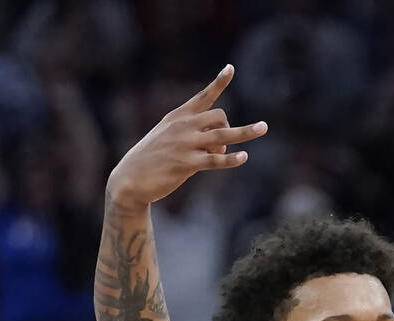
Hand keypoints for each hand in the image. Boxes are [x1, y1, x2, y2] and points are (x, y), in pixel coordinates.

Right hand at [106, 65, 267, 206]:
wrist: (130, 179)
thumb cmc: (152, 158)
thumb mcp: (168, 138)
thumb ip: (194, 135)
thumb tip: (222, 142)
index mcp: (178, 116)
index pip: (203, 96)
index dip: (218, 82)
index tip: (231, 68)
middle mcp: (183, 126)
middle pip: (219, 116)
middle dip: (230, 128)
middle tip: (221, 147)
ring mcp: (185, 144)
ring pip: (222, 134)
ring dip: (245, 132)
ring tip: (263, 128)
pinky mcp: (187, 164)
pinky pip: (216, 160)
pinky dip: (231, 159)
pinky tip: (243, 157)